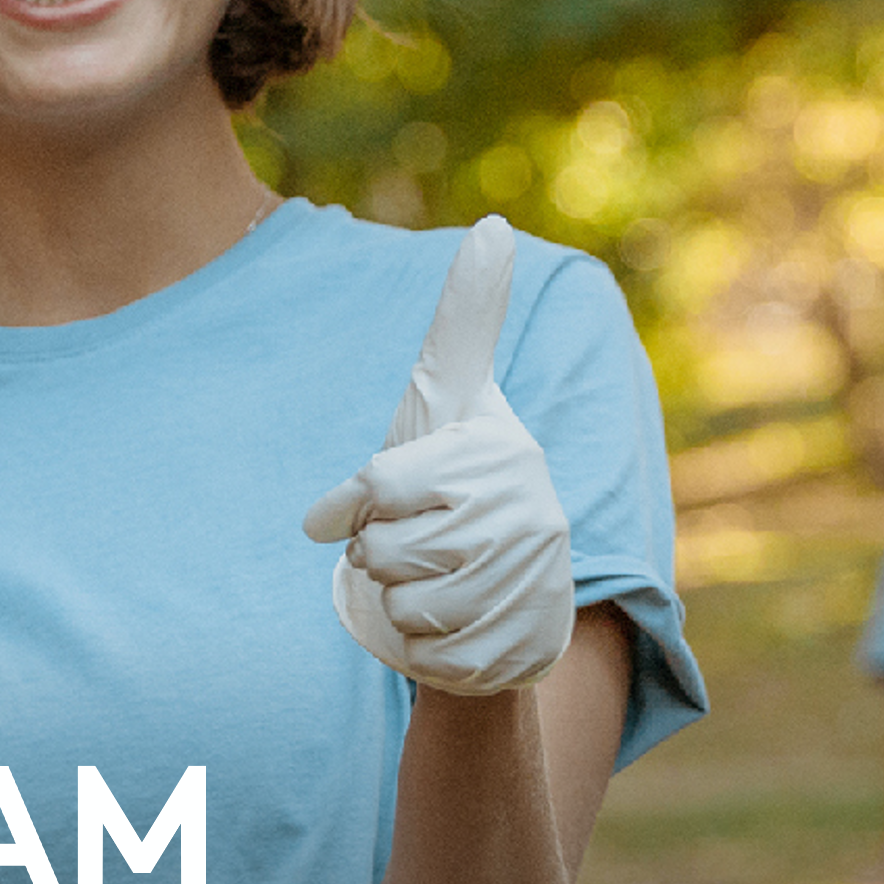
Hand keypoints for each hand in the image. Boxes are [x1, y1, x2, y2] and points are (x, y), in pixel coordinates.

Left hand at [302, 216, 572, 696]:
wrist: (510, 593)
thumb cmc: (459, 483)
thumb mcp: (451, 399)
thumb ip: (465, 320)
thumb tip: (495, 226)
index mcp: (499, 453)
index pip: (377, 488)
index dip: (356, 506)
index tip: (368, 505)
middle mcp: (526, 515)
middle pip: (382, 553)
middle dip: (378, 558)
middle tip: (413, 549)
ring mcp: (527, 587)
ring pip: (401, 608)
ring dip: (398, 605)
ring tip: (433, 585)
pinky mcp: (518, 651)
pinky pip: (425, 657)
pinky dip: (421, 650)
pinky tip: (452, 628)